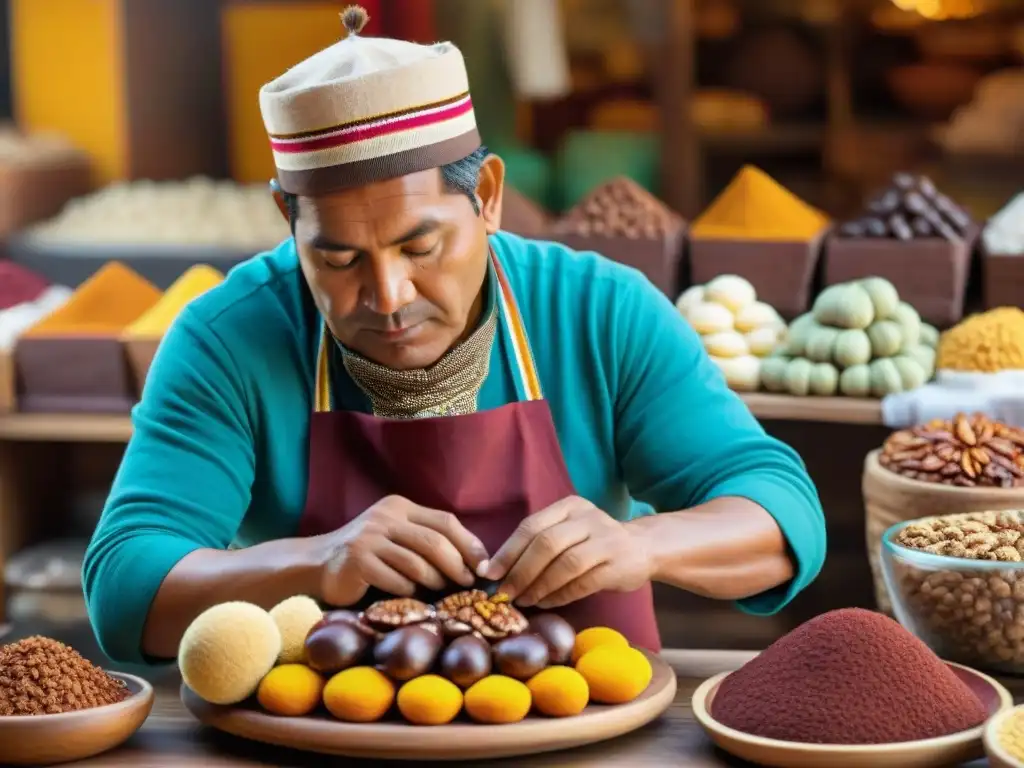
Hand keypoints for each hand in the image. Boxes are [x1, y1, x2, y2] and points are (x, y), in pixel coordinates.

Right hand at [320, 495, 488, 606]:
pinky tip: (410, 596)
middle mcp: (385, 517)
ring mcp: (370, 538)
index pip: (445, 521)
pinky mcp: (358, 561)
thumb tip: (472, 561)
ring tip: (439, 591)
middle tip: (467, 583)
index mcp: (400, 507)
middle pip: (435, 542)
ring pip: (418, 563)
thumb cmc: (367, 555)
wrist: (318, 563)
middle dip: (457, 565)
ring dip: (435, 581)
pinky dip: (409, 592)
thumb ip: (425, 539)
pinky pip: (397, 581)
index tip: (484, 565)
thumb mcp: (395, 535)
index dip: (469, 543)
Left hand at [481, 496, 652, 608]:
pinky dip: (560, 596)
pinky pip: (583, 583)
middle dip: (520, 571)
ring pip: (565, 564)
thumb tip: (498, 571)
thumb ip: (539, 543)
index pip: (531, 526)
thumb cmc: (594, 542)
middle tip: (505, 593)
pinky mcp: (618, 564)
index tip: (489, 573)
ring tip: (524, 600)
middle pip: (546, 544)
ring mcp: (606, 540)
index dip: (507, 551)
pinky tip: (546, 603)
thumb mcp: (569, 531)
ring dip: (539, 586)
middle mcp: (588, 518)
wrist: (643, 547)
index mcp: (569, 506)